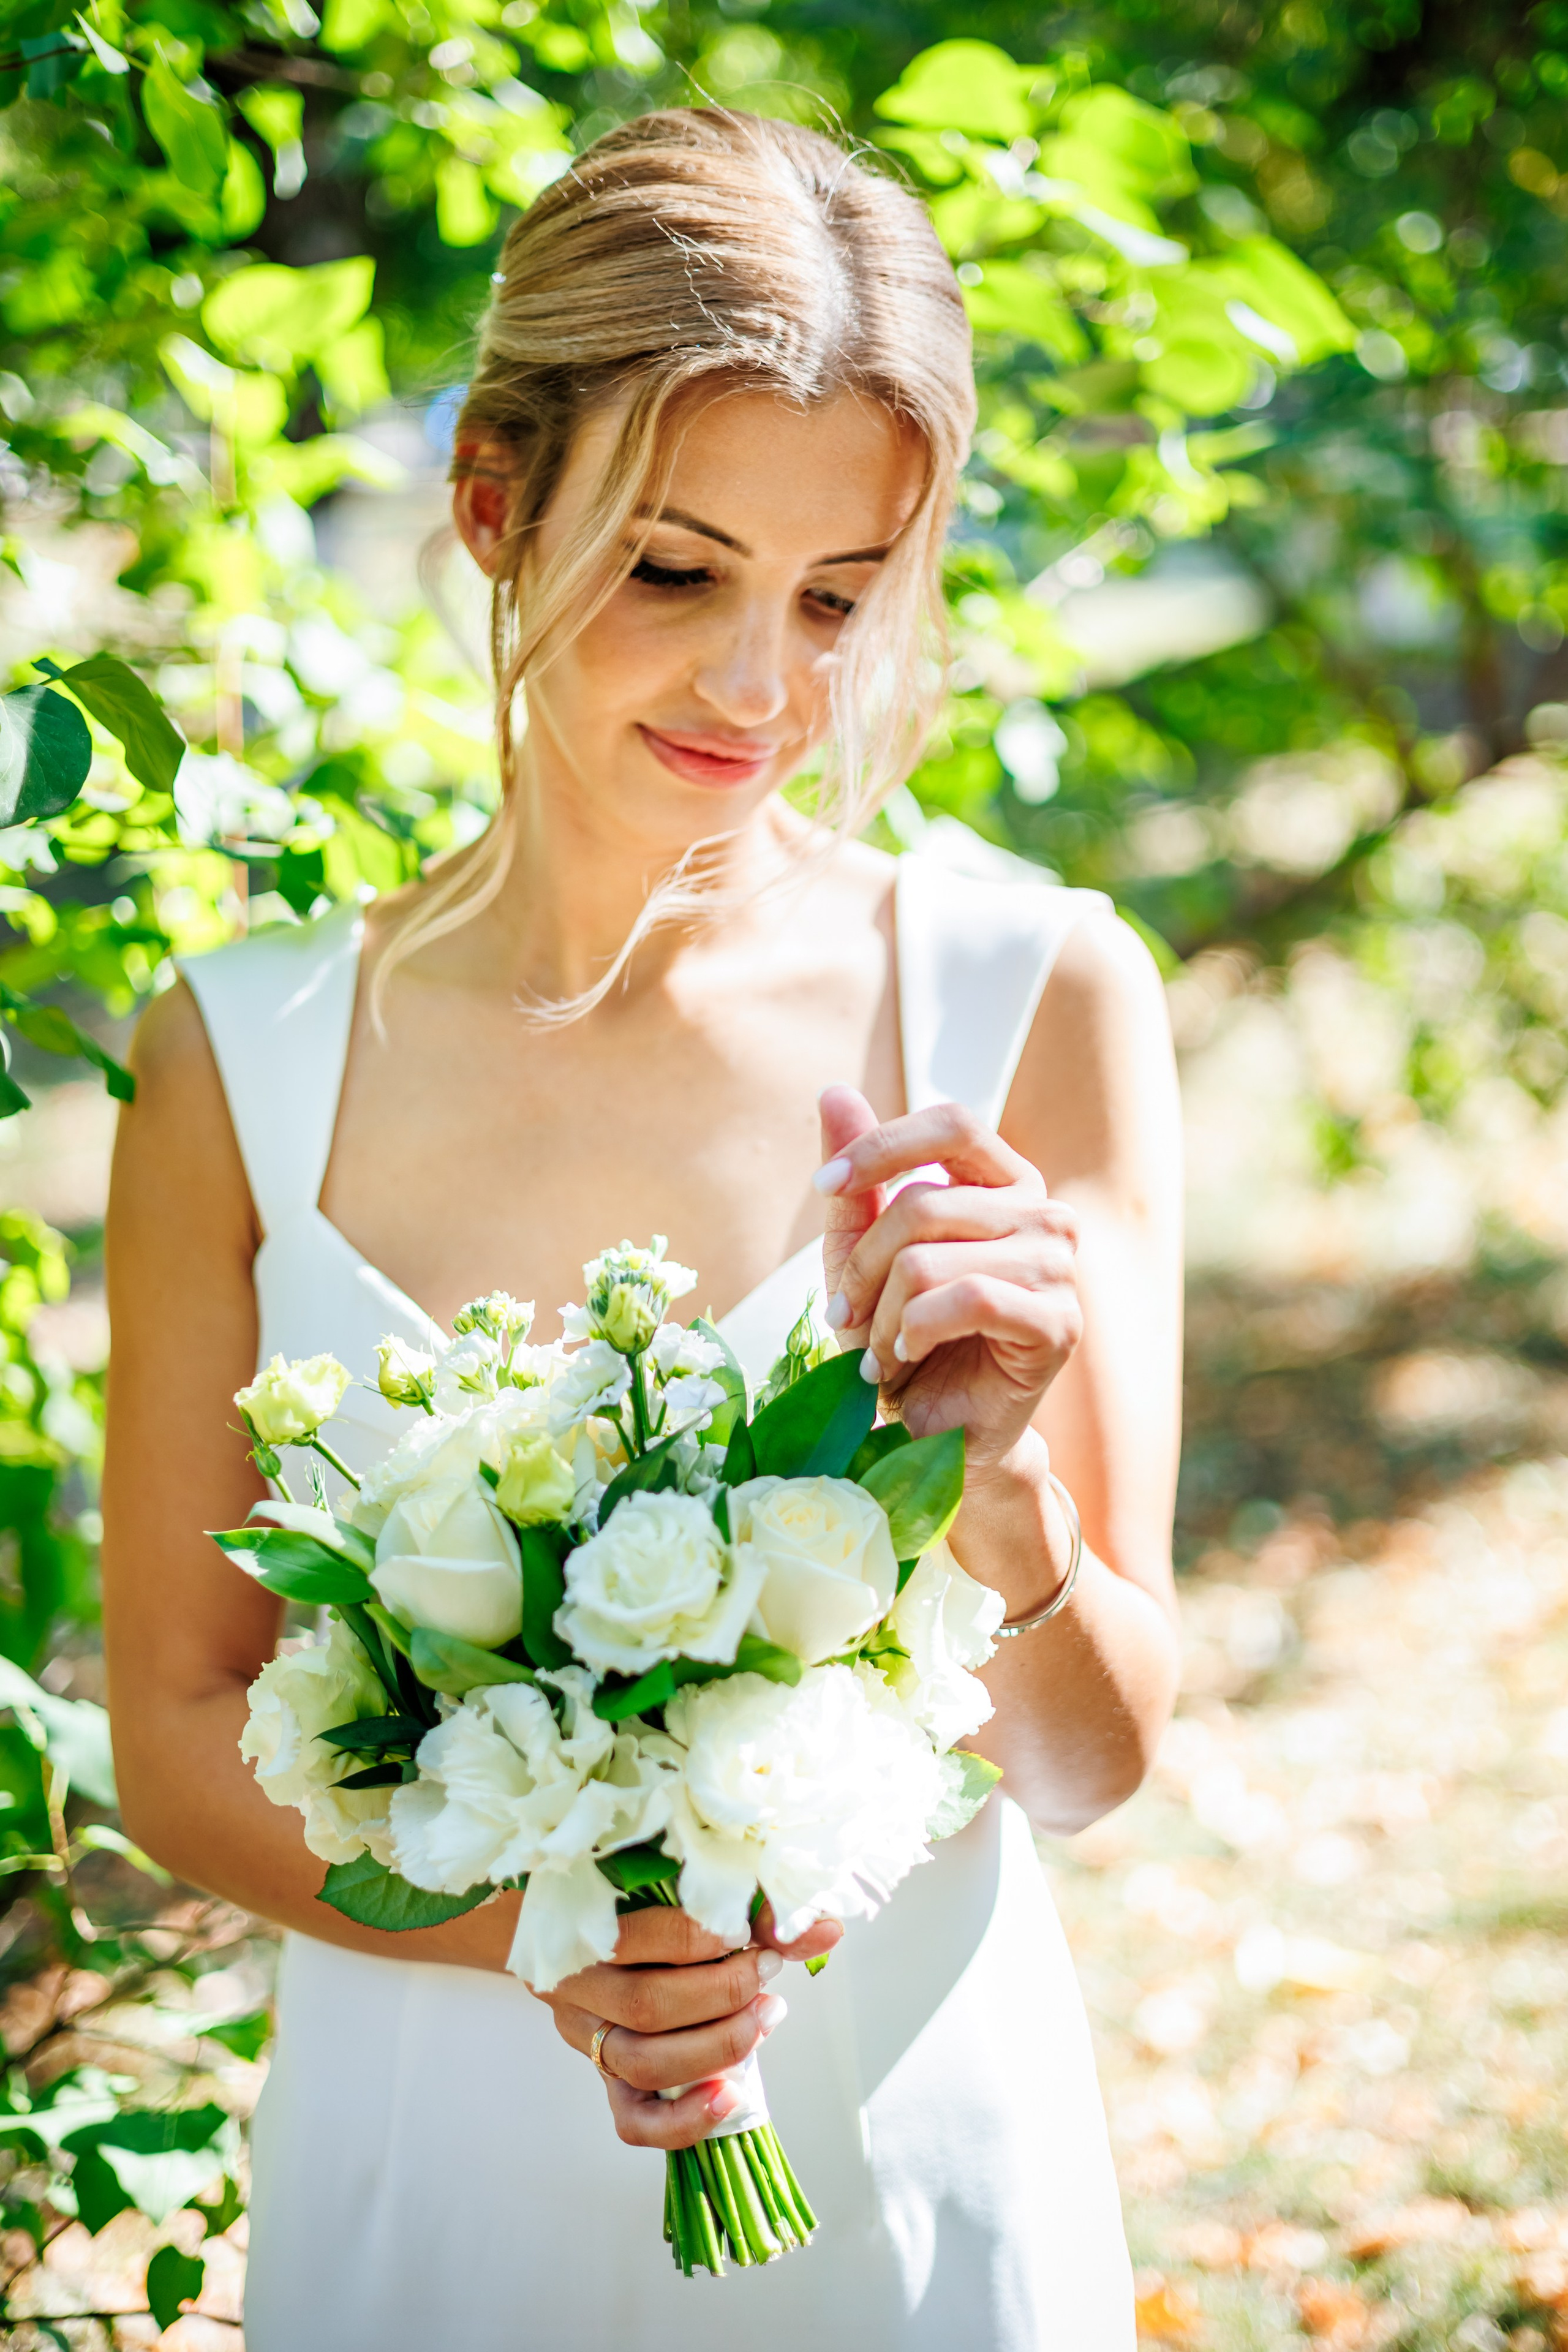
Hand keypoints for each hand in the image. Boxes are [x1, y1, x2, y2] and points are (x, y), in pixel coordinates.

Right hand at [538, 1903, 840, 2149]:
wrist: (587, 1930)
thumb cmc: (649, 1900)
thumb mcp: (690, 1889)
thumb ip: (755, 1909)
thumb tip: (828, 1930)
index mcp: (582, 1925)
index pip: (644, 1938)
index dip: (711, 1940)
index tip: (758, 1937)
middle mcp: (575, 1987)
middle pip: (648, 2006)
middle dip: (725, 1995)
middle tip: (769, 1977)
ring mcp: (587, 2039)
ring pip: (644, 2064)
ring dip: (718, 2048)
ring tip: (765, 2019)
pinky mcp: (605, 2081)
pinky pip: (634, 2121)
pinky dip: (686, 2118)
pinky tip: (731, 2096)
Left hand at [816, 1086, 1081, 1474]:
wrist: (937, 1430)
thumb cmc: (903, 1337)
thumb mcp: (862, 1255)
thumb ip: (856, 1181)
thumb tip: (833, 1091)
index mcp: (1006, 1183)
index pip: (952, 1125)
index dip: (882, 1146)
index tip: (824, 1184)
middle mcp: (1044, 1214)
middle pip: (922, 1204)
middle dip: (864, 1267)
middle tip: (847, 1317)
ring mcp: (1058, 1267)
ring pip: (931, 1259)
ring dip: (885, 1313)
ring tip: (883, 1348)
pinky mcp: (1058, 1323)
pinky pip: (965, 1300)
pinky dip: (915, 1332)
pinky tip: (910, 1356)